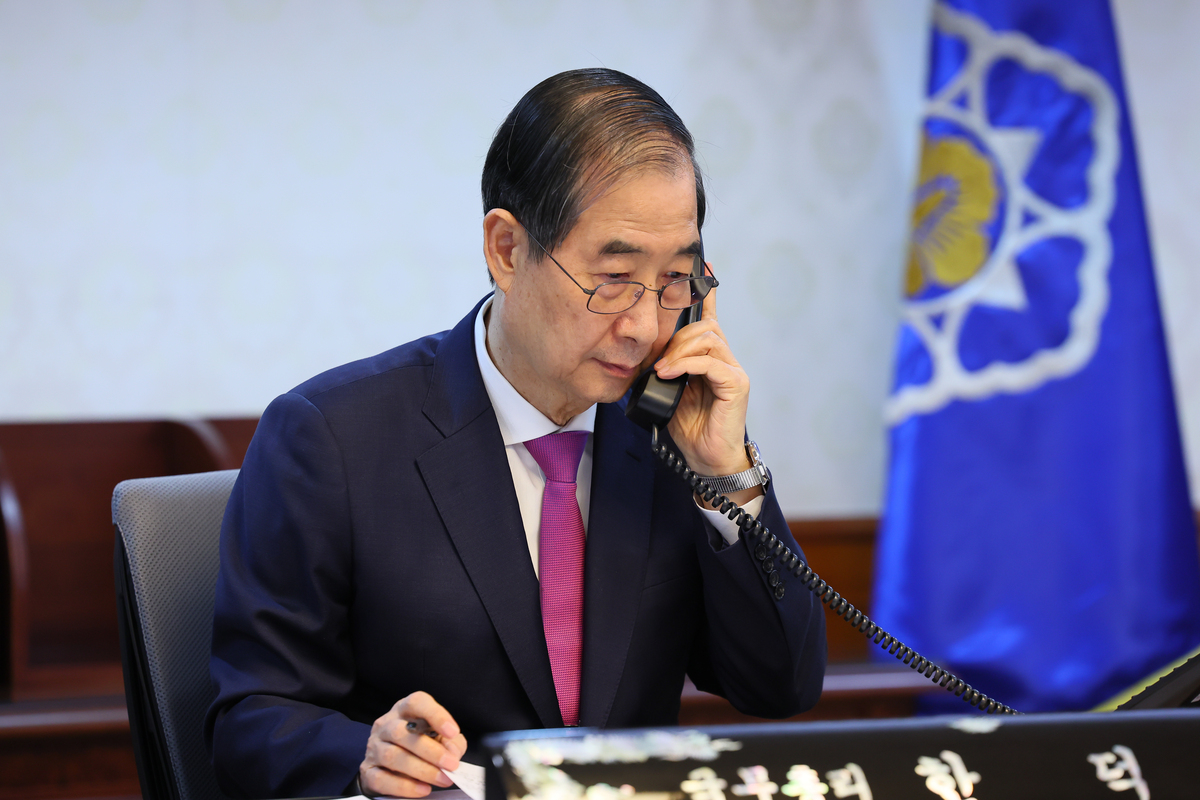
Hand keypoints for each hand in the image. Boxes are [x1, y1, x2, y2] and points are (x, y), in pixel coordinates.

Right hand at [360, 691, 467, 796]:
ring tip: (442, 779)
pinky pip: (382, 779)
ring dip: (421, 770)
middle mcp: (386, 725)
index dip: (436, 715)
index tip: (453, 732)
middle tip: (451, 765)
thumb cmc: (420, 747)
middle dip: (431, 751)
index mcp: (405, 710)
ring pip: (392, 756)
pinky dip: (404, 786)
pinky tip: (422, 789)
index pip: (417, 703)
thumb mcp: (441, 739)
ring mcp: (374, 747)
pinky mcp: (368, 771)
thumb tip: (452, 752)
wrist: (390, 768)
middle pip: (402, 732)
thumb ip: (452, 742)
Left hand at [654, 264, 757, 499]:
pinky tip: (672, 373)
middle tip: (658, 361)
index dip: (705, 291)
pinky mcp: (737, 384)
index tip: (703, 265)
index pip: (708, 317)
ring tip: (663, 370)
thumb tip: (640, 353)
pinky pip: (712, 362)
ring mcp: (733, 370)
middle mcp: (725, 359)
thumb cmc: (688, 426)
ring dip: (679, 351)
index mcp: (709, 357)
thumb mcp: (666, 390)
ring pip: (708, 340)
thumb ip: (661, 367)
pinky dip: (688, 364)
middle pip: (703, 327)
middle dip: (676, 338)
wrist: (705, 458)